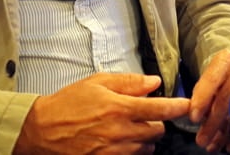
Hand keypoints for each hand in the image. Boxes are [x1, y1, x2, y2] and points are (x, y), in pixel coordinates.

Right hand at [14, 73, 190, 154]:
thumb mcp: (97, 83)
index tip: (188, 106)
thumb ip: (128, 82)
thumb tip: (154, 82)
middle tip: (141, 115)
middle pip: (157, 131)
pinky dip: (132, 151)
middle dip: (154, 122)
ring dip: (143, 138)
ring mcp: (115, 151)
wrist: (42, 131)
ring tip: (126, 128)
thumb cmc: (68, 103)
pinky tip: (119, 142)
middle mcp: (120, 132)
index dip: (178, 107)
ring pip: (147, 148)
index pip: (160, 110)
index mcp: (119, 108)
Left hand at [188, 50, 229, 152]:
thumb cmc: (220, 76)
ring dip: (226, 132)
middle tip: (202, 140)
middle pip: (227, 98)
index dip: (203, 99)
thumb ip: (201, 94)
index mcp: (225, 59)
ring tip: (214, 145)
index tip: (194, 118)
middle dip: (213, 122)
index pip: (213, 79)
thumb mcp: (208, 78)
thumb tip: (194, 117)